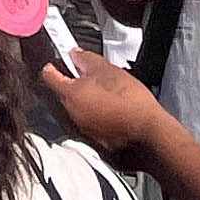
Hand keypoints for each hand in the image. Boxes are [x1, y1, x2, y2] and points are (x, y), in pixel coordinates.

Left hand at [33, 48, 169, 163]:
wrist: (150, 135)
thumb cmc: (132, 104)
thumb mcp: (109, 70)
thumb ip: (87, 60)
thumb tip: (76, 55)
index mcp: (70, 95)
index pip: (48, 75)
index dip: (55, 64)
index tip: (61, 61)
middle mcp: (69, 116)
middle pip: (61, 94)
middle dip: (72, 83)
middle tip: (90, 76)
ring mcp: (80, 132)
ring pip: (74, 111)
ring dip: (84, 102)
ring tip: (105, 95)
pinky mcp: (93, 144)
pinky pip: (87, 126)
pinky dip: (94, 119)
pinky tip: (112, 113)